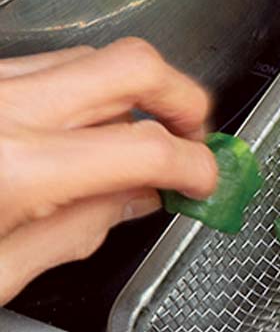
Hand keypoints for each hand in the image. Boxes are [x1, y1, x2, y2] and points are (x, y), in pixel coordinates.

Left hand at [0, 39, 218, 302]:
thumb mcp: (1, 273)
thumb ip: (79, 231)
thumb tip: (139, 198)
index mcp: (17, 169)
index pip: (146, 149)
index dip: (196, 166)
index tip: (206, 183)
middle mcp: (6, 108)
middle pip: (134, 66)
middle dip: (185, 99)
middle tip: (195, 137)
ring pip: (94, 57)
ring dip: (134, 93)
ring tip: (139, 137)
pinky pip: (51, 63)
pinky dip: (86, 88)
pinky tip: (84, 128)